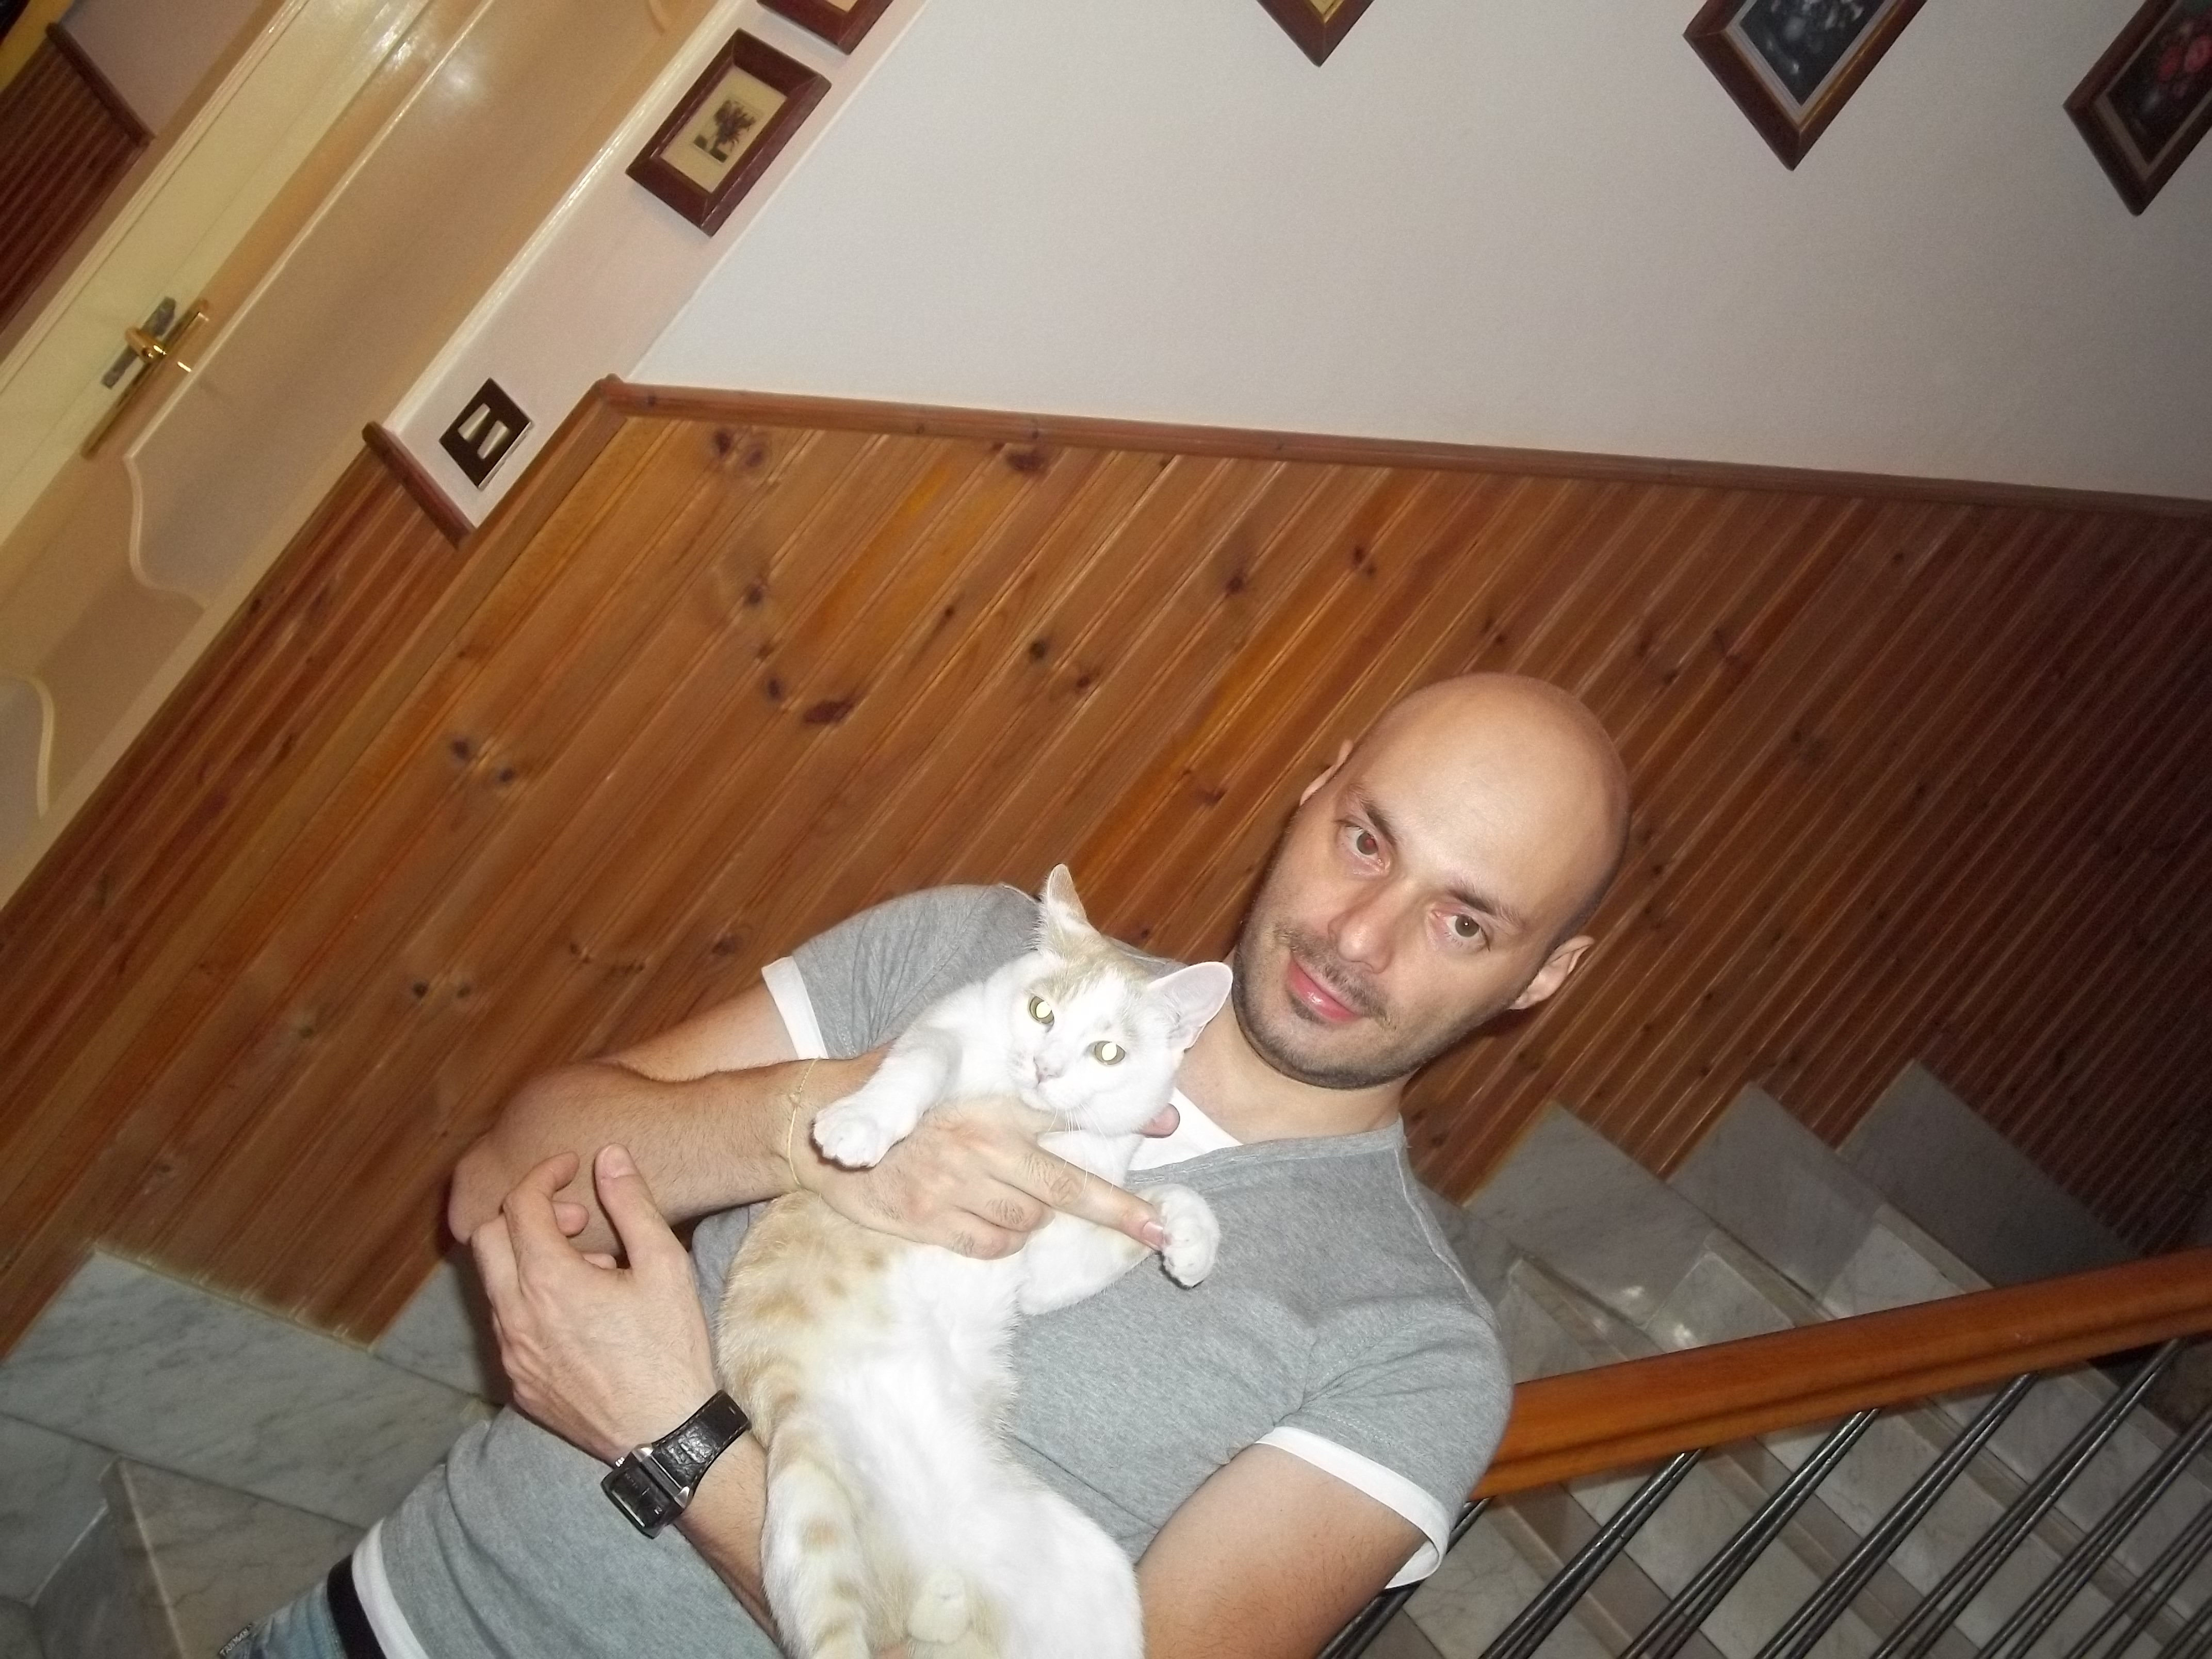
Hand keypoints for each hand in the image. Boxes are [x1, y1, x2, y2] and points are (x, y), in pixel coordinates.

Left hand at [471, 1146, 719, 1462]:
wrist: (664, 1434)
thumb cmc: (670, 1348)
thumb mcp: (664, 1265)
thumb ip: (632, 1205)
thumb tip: (609, 1157)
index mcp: (548, 1281)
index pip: (521, 1205)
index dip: (544, 1175)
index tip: (571, 1168)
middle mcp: (515, 1316)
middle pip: (487, 1238)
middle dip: (526, 1215)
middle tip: (577, 1221)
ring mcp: (511, 1354)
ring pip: (494, 1285)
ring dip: (529, 1260)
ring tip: (589, 1272)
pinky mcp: (518, 1383)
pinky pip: (506, 1326)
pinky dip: (530, 1302)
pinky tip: (578, 1315)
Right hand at [797, 1093, 1177, 1260]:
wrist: (827, 1123)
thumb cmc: (908, 1099)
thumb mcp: (966, 1082)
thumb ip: (1027, 1096)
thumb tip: (1094, 1107)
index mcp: (992, 1104)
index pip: (1070, 1123)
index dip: (1123, 1133)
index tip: (1166, 1151)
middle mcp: (979, 1144)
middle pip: (1065, 1188)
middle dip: (1119, 1211)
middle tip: (1160, 1233)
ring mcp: (952, 1185)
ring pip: (1028, 1222)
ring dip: (1031, 1219)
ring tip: (1006, 1199)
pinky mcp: (926, 1218)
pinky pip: (990, 1247)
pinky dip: (1000, 1243)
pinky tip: (984, 1222)